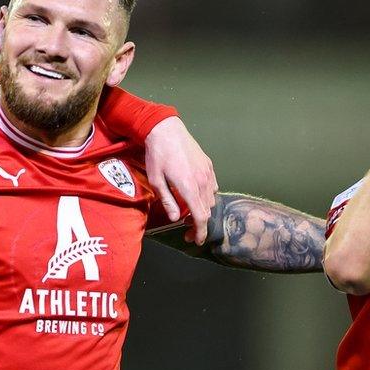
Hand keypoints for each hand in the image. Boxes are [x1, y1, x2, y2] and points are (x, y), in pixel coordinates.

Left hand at [144, 116, 217, 244]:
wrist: (166, 130)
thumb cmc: (157, 155)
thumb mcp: (156, 181)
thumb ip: (167, 201)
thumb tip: (174, 219)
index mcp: (189, 187)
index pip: (201, 216)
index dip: (200, 231)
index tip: (196, 239)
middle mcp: (202, 181)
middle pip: (207, 210)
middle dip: (199, 222)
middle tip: (186, 227)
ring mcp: (208, 172)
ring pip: (211, 198)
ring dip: (203, 208)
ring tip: (190, 210)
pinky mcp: (209, 165)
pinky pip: (213, 185)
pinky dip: (206, 194)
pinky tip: (196, 193)